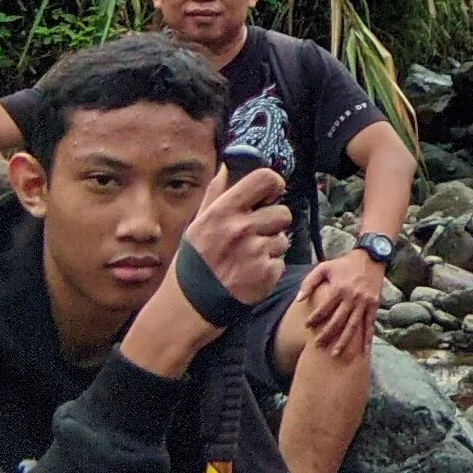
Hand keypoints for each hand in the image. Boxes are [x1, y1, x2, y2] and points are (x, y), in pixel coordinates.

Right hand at [185, 162, 293, 312]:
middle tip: (256, 234)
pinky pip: (281, 262)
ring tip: (248, 257)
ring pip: (283, 239)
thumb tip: (226, 167)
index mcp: (223, 211)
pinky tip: (250, 273)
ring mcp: (255, 252)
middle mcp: (241, 229)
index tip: (271, 194)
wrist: (189, 306)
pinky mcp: (266, 275)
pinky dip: (270, 268)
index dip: (274, 185)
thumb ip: (216, 195)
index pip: (266, 179)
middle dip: (274, 223)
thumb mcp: (197, 225)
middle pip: (283, 213)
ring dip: (271, 247)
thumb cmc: (193, 263)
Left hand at [297, 250, 380, 361]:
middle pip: (337, 321)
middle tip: (317, 345)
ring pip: (353, 326)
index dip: (314, 318)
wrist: (371, 257)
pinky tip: (363, 350)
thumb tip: (299, 299)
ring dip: (344, 342)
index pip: (323, 309)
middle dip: (326, 335)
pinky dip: (367, 338)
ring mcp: (364, 303)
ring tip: (335, 354)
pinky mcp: (374, 305)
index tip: (306, 326)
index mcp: (338, 288)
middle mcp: (352, 298)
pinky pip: (370, 324)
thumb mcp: (324, 267)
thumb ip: (309, 282)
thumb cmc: (344, 263)